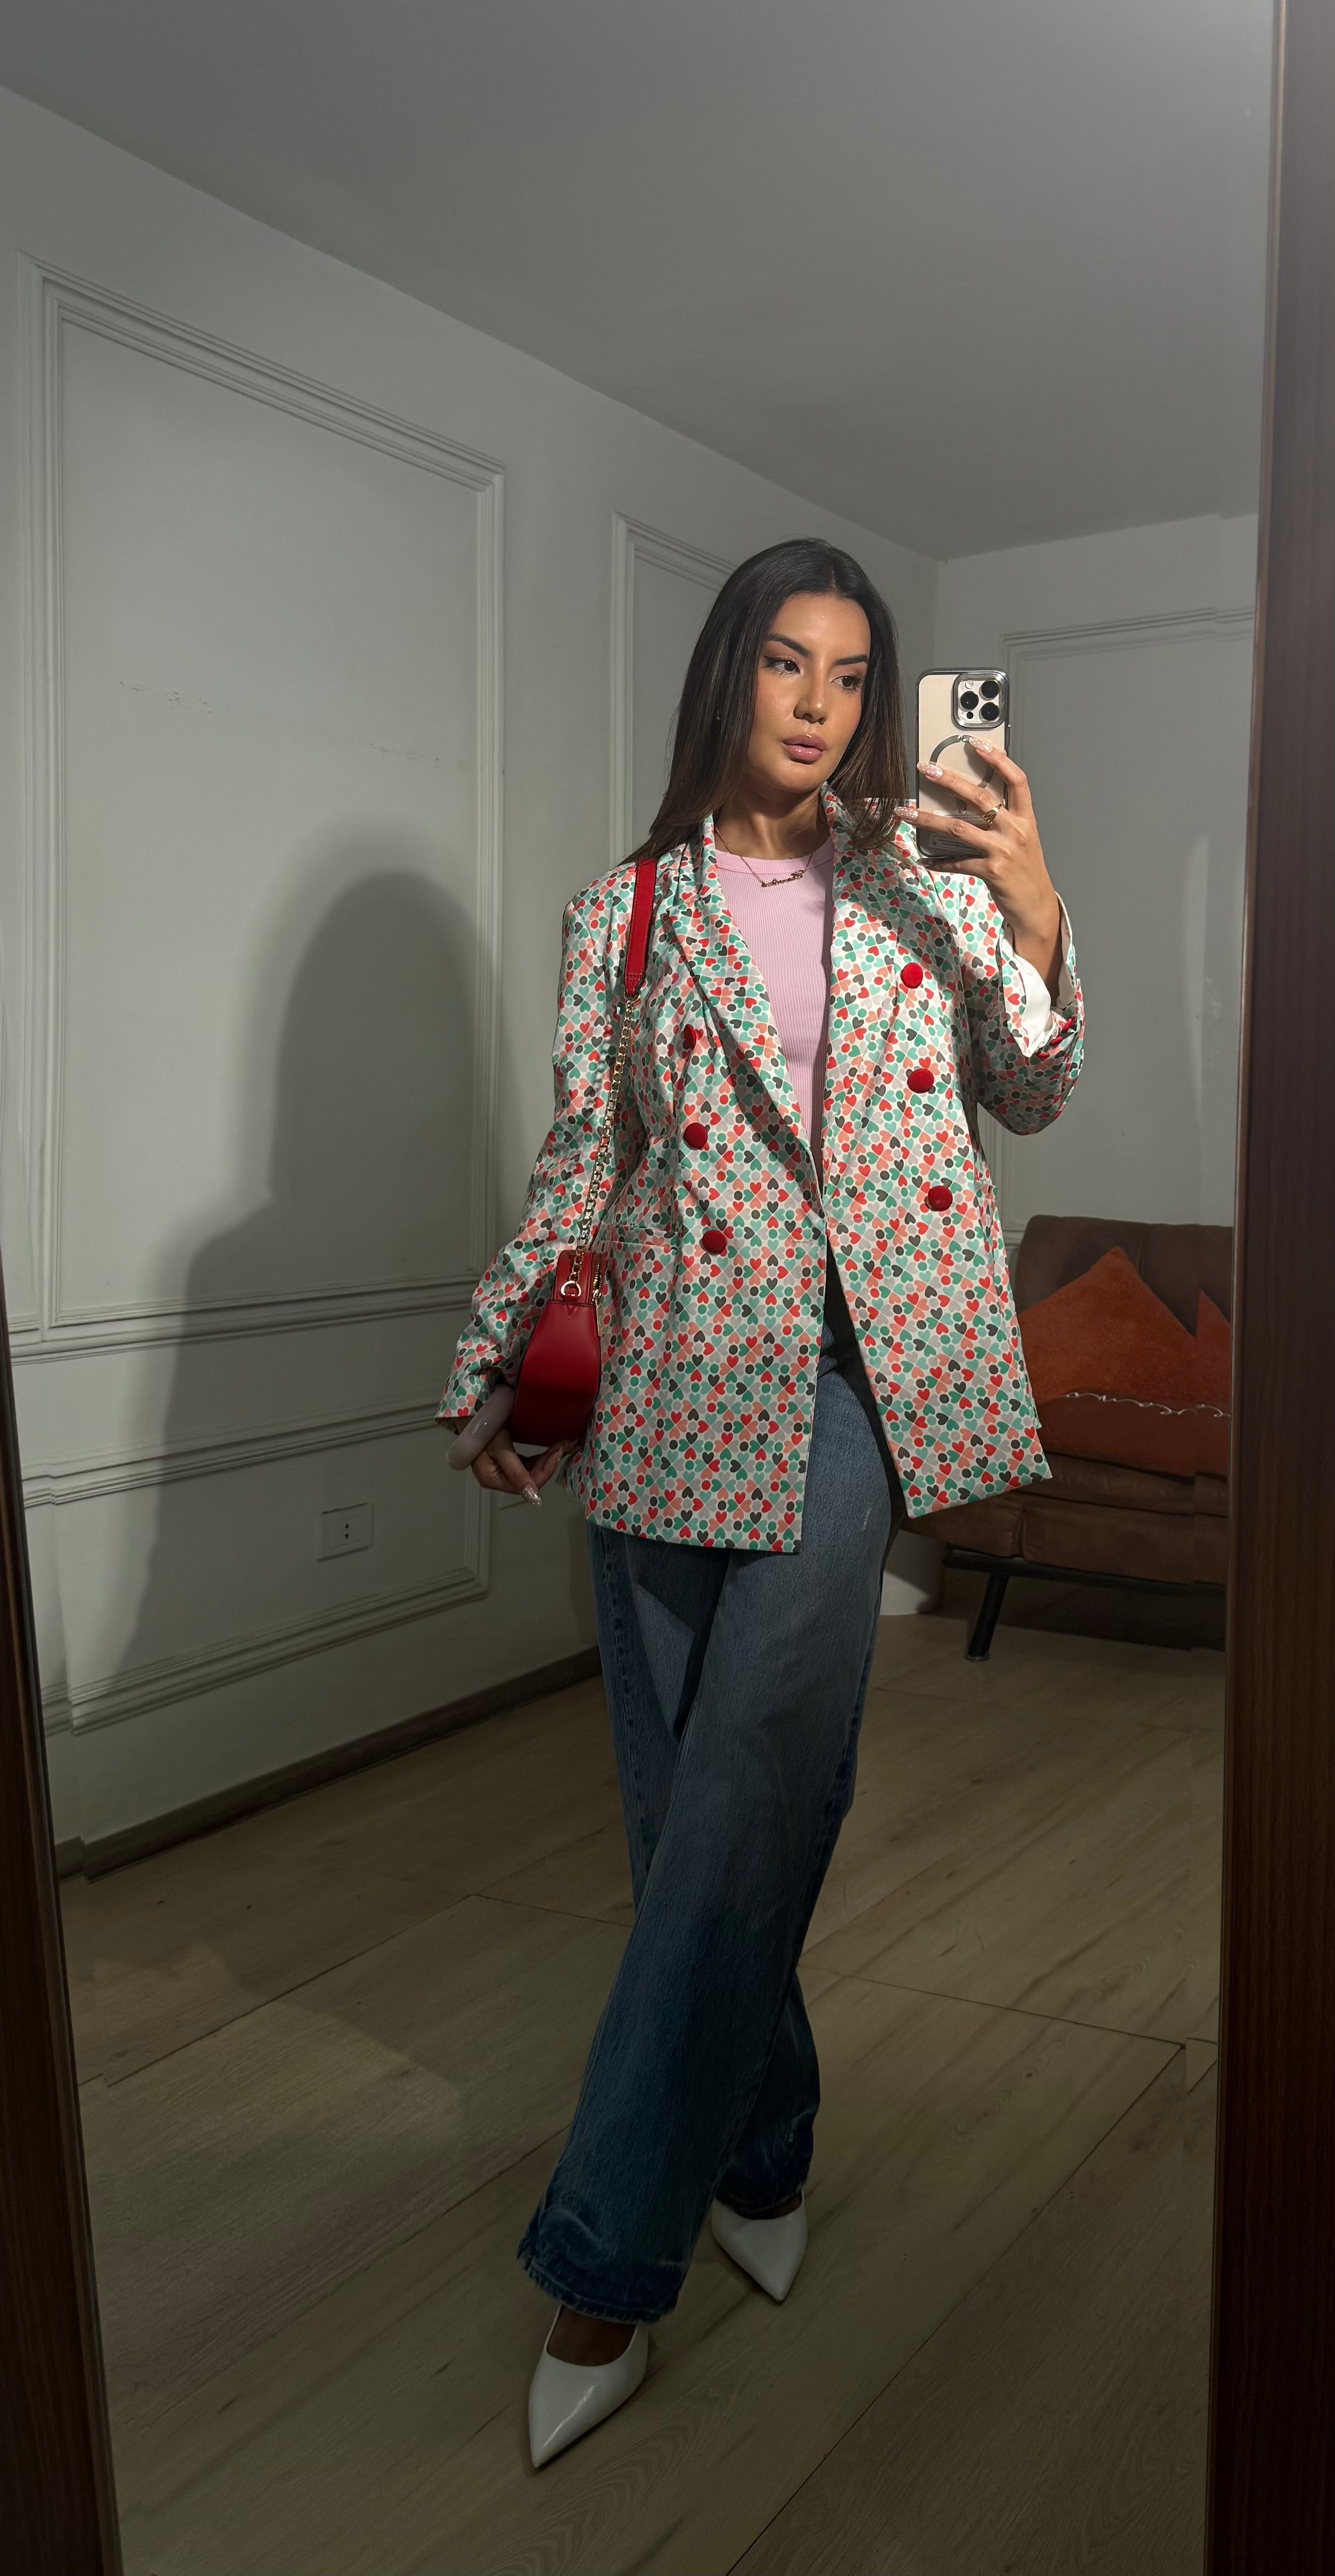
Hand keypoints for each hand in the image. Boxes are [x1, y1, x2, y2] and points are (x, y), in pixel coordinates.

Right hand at [469, 1426, 568, 1504]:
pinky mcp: (503, 1459)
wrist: (470, 1409)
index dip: (546, 1470)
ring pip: (529, 1471)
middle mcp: (497, 1478)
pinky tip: (548, 1450)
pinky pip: (525, 1463)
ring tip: (559, 1447)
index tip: (559, 1451)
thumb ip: (517, 1473)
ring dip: (545, 1460)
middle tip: (562, 1446)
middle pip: (530, 1479)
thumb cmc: (483, 1427)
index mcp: (493, 1479)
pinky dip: (538, 1458)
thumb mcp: (501, 1448)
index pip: (528, 1484)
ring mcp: (500, 1468)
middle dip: (548, 1464)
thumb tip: (534, 1499)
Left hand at [896, 743, 1063, 993]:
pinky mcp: (991, 871)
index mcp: (1025, 818)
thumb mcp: (1021, 839)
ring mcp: (1004, 850)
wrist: (1036, 906)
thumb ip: (1002, 820)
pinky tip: (924, 859)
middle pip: (980, 797)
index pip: (1016, 780)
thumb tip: (969, 802)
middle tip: (925, 768)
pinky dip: (938, 861)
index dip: (998, 759)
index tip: (976, 742)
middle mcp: (1016, 830)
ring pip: (960, 828)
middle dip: (949, 780)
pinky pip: (958, 862)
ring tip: (906, 813)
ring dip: (928, 819)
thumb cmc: (1025, 871)